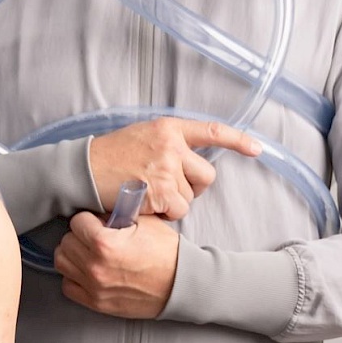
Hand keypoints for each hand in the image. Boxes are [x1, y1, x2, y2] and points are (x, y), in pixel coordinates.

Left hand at [55, 211, 180, 318]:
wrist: (181, 284)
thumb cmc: (166, 252)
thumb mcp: (144, 221)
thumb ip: (116, 213)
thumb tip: (98, 209)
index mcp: (105, 243)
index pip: (77, 221)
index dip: (88, 219)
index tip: (97, 222)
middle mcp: (95, 267)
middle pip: (66, 241)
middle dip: (79, 235)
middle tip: (93, 236)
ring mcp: (94, 287)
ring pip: (62, 263)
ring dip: (72, 254)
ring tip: (88, 251)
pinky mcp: (96, 303)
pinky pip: (68, 286)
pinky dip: (74, 277)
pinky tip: (88, 270)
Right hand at [89, 118, 260, 219]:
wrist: (84, 170)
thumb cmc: (110, 156)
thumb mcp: (142, 137)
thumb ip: (169, 144)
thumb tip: (190, 161)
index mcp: (169, 128)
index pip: (212, 131)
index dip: (238, 141)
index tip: (257, 148)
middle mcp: (172, 146)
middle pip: (206, 176)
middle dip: (194, 187)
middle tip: (172, 189)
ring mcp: (166, 169)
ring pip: (190, 197)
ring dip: (173, 202)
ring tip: (148, 193)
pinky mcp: (160, 192)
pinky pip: (177, 211)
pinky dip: (165, 213)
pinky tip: (146, 204)